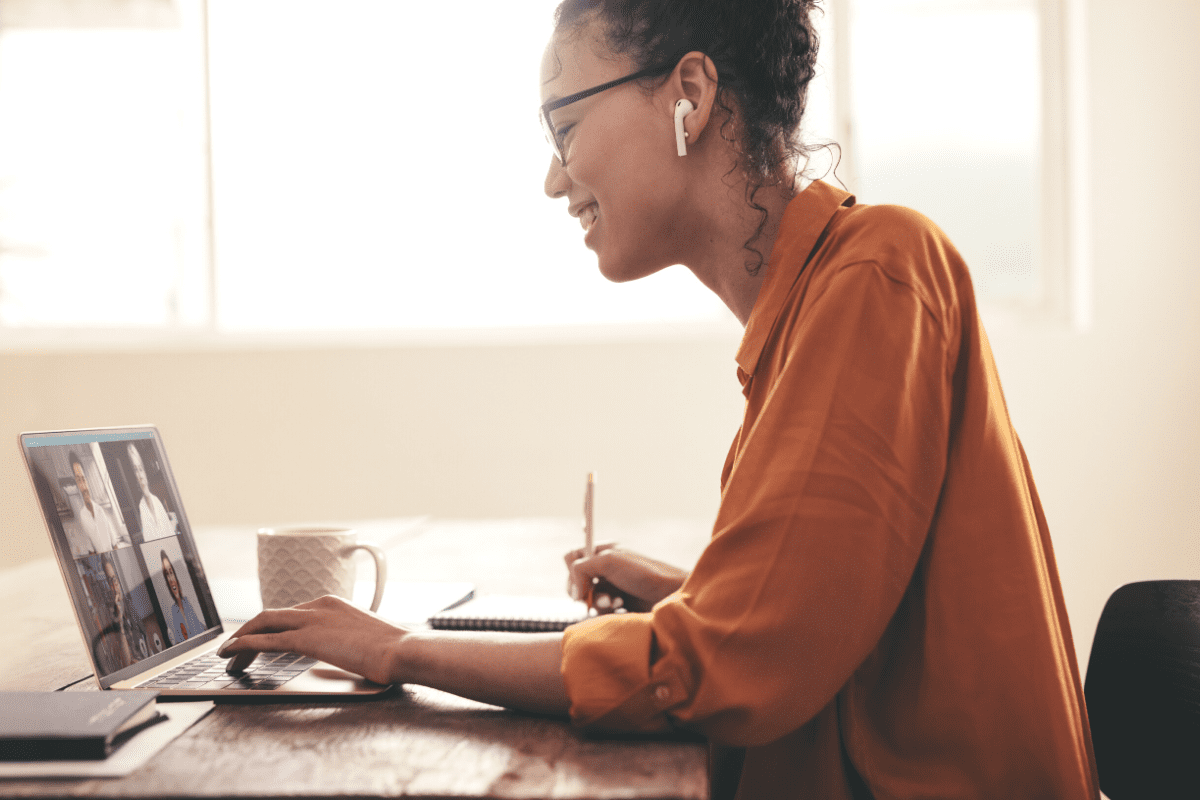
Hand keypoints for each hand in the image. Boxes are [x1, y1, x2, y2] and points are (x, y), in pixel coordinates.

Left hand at [217, 595, 407, 685]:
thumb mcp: (364, 640)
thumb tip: (340, 655)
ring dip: (241, 639)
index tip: (261, 641)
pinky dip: (244, 646)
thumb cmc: (393, 650)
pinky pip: (266, 640)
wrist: (402, 650)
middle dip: (249, 632)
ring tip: (227, 657)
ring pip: (263, 624)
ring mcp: (312, 619)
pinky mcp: (307, 638)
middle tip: (235, 649)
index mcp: (333, 604)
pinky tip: (231, 655)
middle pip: (272, 615)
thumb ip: (346, 641)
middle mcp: (319, 605)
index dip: (270, 627)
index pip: (292, 613)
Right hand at [564, 543, 688, 613]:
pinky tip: (621, 609)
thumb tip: (574, 592)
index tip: (582, 582)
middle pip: (578, 581)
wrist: (672, 596)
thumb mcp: (609, 561)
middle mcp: (607, 569)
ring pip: (588, 599)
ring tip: (615, 603)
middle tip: (601, 595)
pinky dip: (607, 612)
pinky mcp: (620, 606)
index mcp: (605, 552)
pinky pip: (600, 613)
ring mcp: (613, 588)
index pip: (574, 558)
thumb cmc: (645, 574)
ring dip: (598, 602)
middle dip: (586, 591)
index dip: (573, 571)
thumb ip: (582, 568)